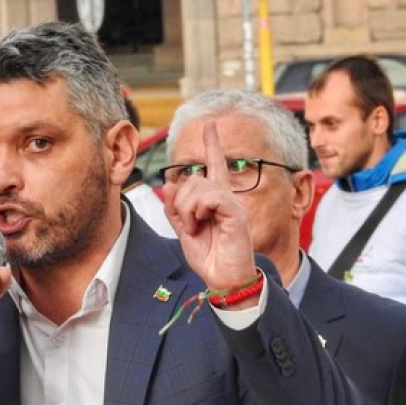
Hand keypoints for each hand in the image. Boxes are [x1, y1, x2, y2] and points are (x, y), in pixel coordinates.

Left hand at [163, 121, 257, 294]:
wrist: (224, 279)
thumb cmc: (209, 257)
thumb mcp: (184, 231)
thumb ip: (175, 209)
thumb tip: (169, 184)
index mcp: (215, 200)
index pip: (215, 165)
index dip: (212, 144)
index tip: (210, 125)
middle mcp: (226, 197)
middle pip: (194, 178)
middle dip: (181, 202)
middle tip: (189, 224)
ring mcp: (232, 204)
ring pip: (198, 186)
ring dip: (187, 209)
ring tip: (196, 227)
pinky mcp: (236, 212)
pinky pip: (210, 197)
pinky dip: (198, 211)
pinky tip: (202, 224)